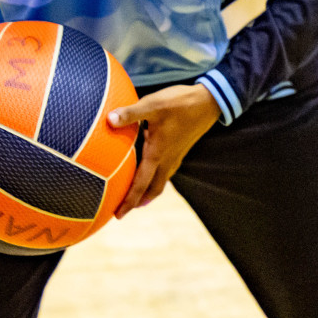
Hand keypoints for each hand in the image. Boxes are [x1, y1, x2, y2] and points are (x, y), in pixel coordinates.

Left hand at [107, 84, 220, 217]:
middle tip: (124, 210)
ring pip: (161, 181)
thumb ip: (130, 113)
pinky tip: (151, 169)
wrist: (208, 102)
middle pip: (153, 190)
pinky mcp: (180, 149)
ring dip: (148, 191)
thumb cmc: (179, 103)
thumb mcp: (152, 105)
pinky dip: (156, 178)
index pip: (141, 184)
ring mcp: (176, 156)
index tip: (118, 215)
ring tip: (137, 196)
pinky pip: (166, 171)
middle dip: (138, 202)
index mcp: (157, 153)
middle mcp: (167, 159)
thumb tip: (109, 120)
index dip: (129, 200)